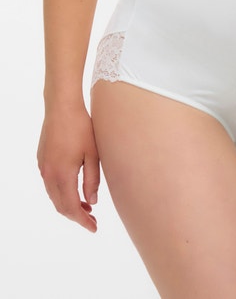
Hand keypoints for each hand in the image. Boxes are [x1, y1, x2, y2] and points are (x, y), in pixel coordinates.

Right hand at [37, 102, 100, 232]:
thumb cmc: (81, 127)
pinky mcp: (42, 160)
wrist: (62, 107)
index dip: (82, 220)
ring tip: (87, 206)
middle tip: (92, 220)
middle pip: (60, 205)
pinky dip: (61, 192)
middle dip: (76, 216)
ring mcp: (43, 167)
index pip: (71, 207)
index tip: (94, 228)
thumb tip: (92, 202)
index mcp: (62, 174)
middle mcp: (49, 174)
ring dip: (68, 204)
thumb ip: (92, 180)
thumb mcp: (93, 154)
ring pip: (54, 196)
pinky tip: (74, 189)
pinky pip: (50, 184)